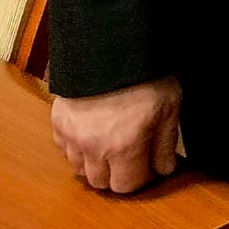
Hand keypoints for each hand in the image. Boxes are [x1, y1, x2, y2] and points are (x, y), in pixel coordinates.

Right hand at [51, 76, 181, 193]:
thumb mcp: (170, 105)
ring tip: (111, 142)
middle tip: (131, 154)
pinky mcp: (58, 122)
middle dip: (118, 174)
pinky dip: (77, 147)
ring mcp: (73, 136)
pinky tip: (93, 130)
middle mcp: (94, 148)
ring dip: (95, 163)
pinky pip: (64, 149)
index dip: (141, 178)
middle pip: (101, 183)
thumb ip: (165, 143)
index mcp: (125, 146)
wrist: (113, 42)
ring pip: (80, 170)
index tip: (148, 164)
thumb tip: (163, 170)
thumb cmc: (146, 72)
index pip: (127, 186)